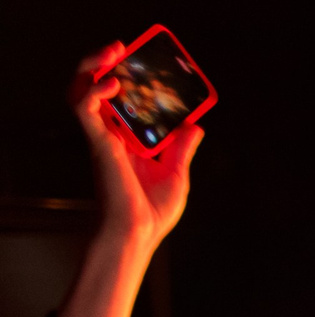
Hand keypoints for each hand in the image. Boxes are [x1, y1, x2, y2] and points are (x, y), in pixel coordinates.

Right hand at [68, 44, 200, 251]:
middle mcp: (111, 133)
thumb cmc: (152, 211)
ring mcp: (102, 136)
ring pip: (82, 88)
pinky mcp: (98, 142)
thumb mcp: (176, 174)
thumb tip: (196, 125)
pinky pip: (83, 106)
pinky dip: (93, 90)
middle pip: (97, 86)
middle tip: (121, 48)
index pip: (121, 98)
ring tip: (112, 54)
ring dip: (93, 66)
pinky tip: (112, 84)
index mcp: (127, 138)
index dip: (126, 76)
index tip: (141, 61)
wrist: (138, 232)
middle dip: (104, 62)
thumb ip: (181, 148)